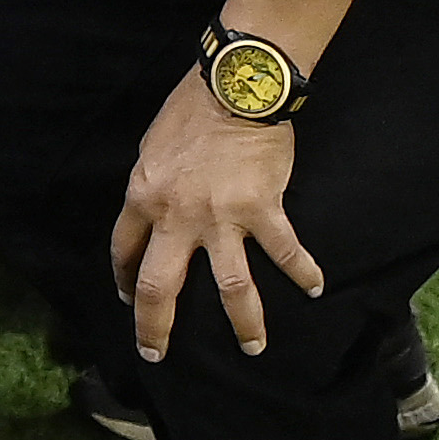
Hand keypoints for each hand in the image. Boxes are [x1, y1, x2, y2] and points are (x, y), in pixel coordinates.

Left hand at [112, 68, 320, 360]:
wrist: (233, 87)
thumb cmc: (190, 109)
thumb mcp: (152, 148)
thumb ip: (152, 185)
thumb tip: (154, 211)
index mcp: (143, 196)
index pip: (124, 250)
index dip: (124, 279)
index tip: (128, 300)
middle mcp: (176, 217)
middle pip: (160, 286)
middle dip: (156, 326)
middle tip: (157, 352)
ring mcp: (220, 218)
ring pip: (230, 287)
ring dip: (243, 322)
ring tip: (253, 348)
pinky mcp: (262, 211)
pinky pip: (284, 251)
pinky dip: (302, 272)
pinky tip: (315, 289)